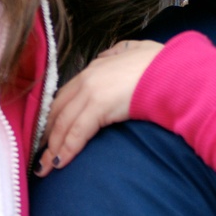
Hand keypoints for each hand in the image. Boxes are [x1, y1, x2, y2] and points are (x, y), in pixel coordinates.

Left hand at [34, 39, 163, 176]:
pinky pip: (76, 132)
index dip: (56, 113)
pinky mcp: (98, 106)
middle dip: (48, 132)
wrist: (173, 69)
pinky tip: (61, 161)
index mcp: (97, 65)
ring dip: (53, 146)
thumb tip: (112, 54)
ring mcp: (91, 90)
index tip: (50, 129)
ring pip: (63, 123)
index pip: (67, 92)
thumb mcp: (136, 49)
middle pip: (59, 108)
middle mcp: (88, 76)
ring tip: (46, 166)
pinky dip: (67, 148)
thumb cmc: (161, 62)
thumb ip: (120, 52)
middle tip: (41, 151)